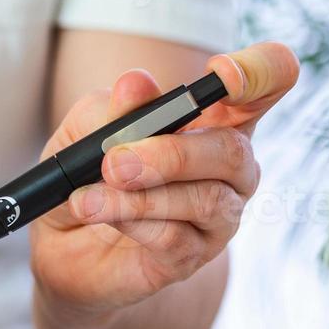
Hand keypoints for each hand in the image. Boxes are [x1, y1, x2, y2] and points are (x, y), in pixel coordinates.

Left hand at [29, 43, 298, 320]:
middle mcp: (231, 166)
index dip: (259, 71)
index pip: (269, 80)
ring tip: (88, 197)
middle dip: (172, 155)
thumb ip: (113, 108)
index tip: (219, 75)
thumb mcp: (86, 130)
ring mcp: (219, 215)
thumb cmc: (86, 172)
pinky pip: (176, 239)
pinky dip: (131, 223)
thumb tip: (137, 85)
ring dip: (141, 197)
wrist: (59, 240)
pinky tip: (99, 214)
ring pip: (206, 200)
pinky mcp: (194, 257)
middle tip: (113, 162)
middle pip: (235, 150)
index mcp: (217, 117)